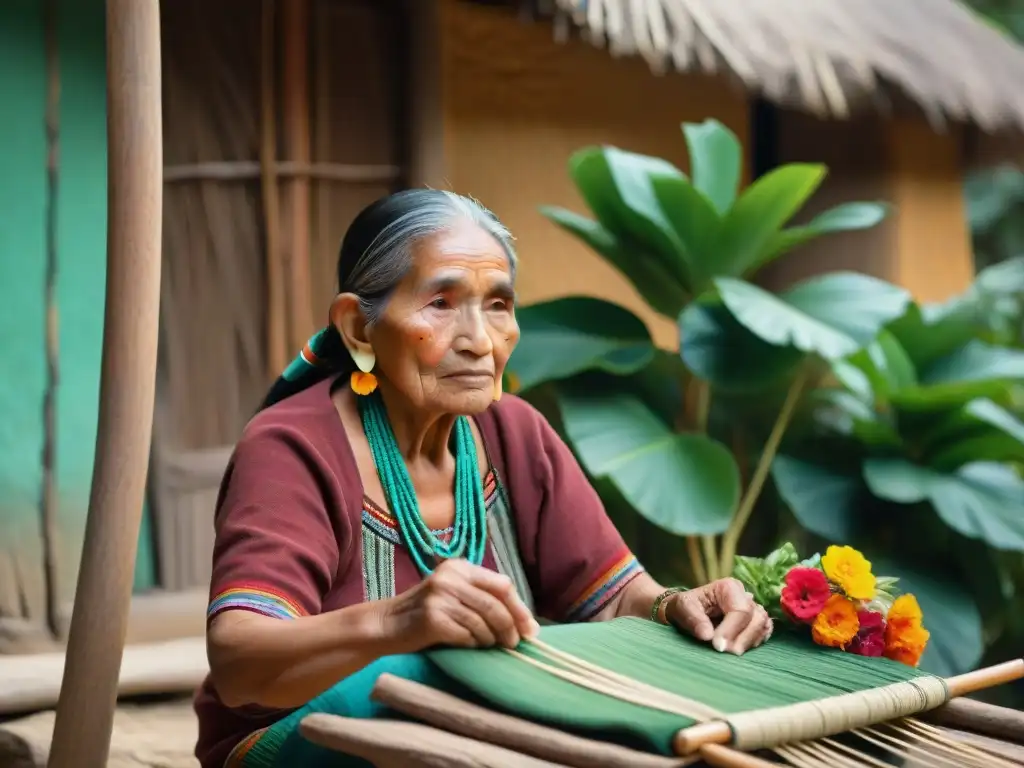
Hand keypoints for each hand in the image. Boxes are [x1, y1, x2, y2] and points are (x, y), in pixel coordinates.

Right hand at [383, 559, 539, 651]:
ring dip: (490, 639)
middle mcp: (450, 577)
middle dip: (510, 628)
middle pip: (496, 604)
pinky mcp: (432, 618)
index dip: (520, 609)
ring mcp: (439, 596)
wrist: (387, 625)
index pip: (502, 585)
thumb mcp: (455, 595)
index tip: (530, 629)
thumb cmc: (428, 613)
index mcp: (460, 567)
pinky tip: (465, 645)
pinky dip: (472, 645)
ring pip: (483, 623)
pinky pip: (466, 636)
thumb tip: (529, 625)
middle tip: (513, 644)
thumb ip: (486, 600)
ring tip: (485, 644)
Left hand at [664, 578, 771, 654]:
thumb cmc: (684, 606)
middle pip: (756, 617)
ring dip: (748, 642)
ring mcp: (753, 608)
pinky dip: (753, 643)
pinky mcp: (755, 622)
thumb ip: (694, 619)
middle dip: (742, 638)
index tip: (717, 646)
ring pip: (763, 625)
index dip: (731, 630)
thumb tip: (708, 636)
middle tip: (724, 652)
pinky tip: (738, 648)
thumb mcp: (682, 608)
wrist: (686, 611)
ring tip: (729, 652)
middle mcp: (745, 595)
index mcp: (729, 587)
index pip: (740, 609)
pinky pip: (764, 633)